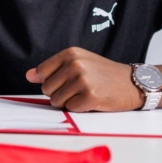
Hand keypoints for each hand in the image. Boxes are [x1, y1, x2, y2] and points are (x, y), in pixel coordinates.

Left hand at [26, 48, 142, 111]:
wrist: (132, 82)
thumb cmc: (104, 73)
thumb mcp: (79, 62)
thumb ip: (53, 69)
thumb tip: (28, 75)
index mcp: (70, 53)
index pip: (42, 72)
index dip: (51, 82)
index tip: (65, 82)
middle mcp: (75, 64)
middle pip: (47, 89)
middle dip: (60, 94)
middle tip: (78, 90)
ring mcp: (82, 80)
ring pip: (56, 101)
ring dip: (69, 103)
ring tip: (85, 95)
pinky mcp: (90, 96)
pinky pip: (70, 109)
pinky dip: (79, 109)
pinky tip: (91, 101)